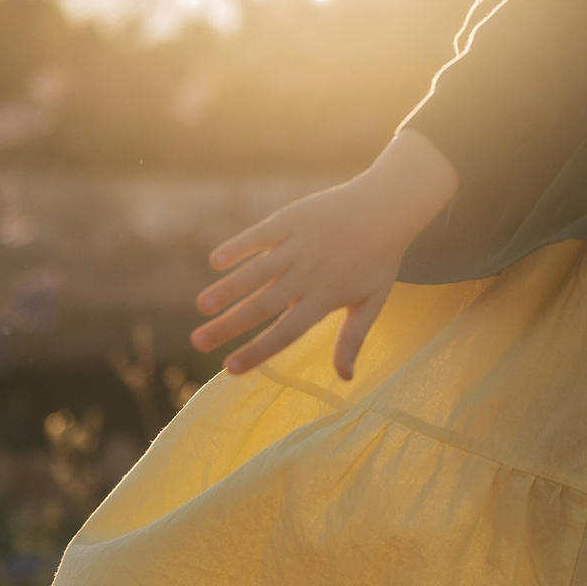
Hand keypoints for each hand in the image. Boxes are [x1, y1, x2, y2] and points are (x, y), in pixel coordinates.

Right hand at [191, 130, 458, 379]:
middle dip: (228, 325)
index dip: (257, 351)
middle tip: (198, 342)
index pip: (286, 332)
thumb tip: (345, 379)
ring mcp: (298, 245)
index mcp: (325, 297)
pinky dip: (238, 246)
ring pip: (257, 271)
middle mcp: (308, 274)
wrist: (388, 206)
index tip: (229, 368)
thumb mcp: (372, 302)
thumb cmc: (379, 258)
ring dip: (228, 288)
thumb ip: (353, 339)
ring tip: (202, 306)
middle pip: (262, 305)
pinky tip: (216, 261)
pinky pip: (260, 235)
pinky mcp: (292, 219)